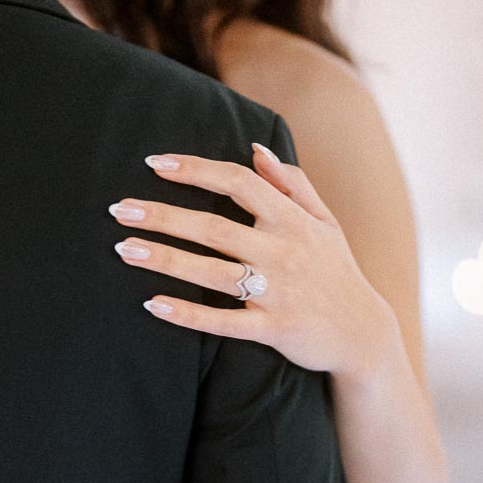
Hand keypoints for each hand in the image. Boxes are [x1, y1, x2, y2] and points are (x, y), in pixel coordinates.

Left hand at [110, 144, 396, 384]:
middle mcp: (283, 251)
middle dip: (163, 216)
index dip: (195, 170)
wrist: (363, 334)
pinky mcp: (274, 329)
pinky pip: (224, 322)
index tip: (155, 163)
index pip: (238, 182)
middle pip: (213, 227)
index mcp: (292, 220)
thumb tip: (256, 149)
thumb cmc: (337, 272)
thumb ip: (292, 184)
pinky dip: (189, 314)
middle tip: (119, 210)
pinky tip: (153, 304)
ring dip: (165, 259)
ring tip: (124, 250)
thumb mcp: (325, 222)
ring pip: (212, 272)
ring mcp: (278, 292)